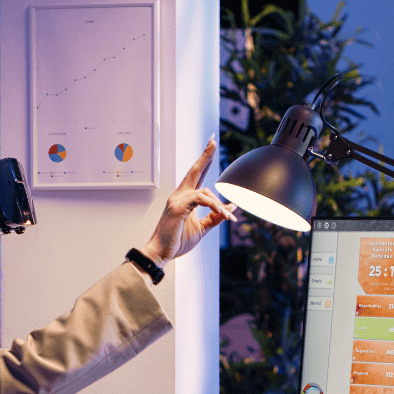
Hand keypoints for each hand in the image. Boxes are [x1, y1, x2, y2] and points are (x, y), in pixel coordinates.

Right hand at [138, 137, 236, 268]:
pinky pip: (201, 200)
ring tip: (229, 218)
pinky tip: (222, 214)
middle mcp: (180, 195)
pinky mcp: (178, 207)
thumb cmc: (178, 241)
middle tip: (213, 140)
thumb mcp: (202, 228)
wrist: (161, 252)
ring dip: (220, 205)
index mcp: (185, 198)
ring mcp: (177, 200)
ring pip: (205, 192)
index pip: (197, 176)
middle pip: (195, 171)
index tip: (211, 146)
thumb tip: (232, 207)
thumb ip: (216, 216)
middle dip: (205, 155)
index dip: (205, 161)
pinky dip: (214, 206)